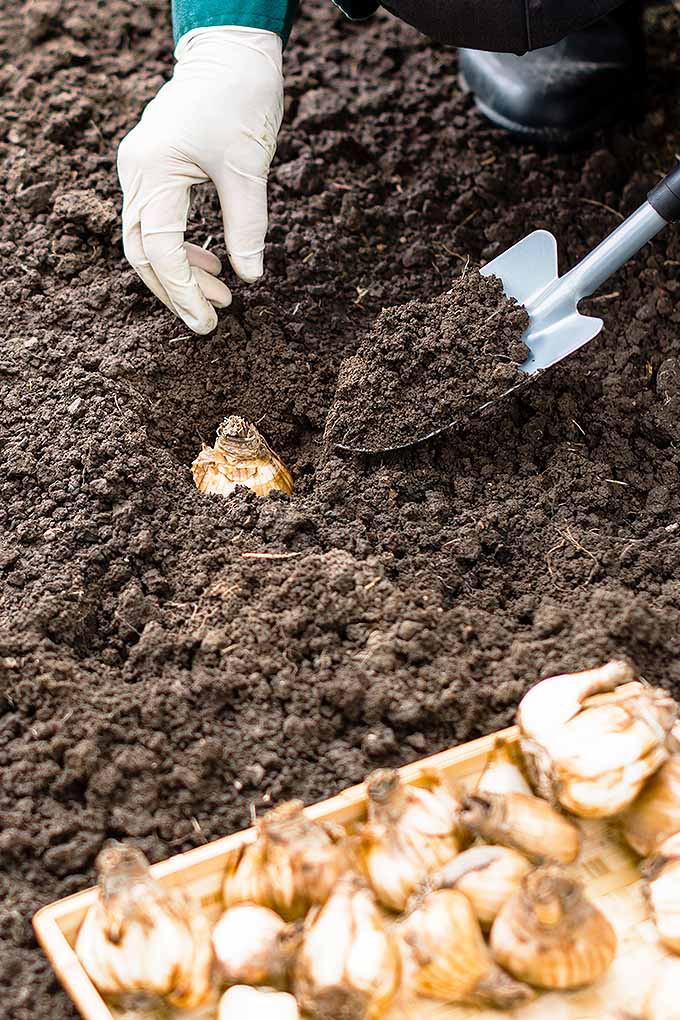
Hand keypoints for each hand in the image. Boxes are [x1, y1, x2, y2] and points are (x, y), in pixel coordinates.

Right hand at [117, 27, 283, 333]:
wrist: (231, 51)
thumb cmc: (240, 98)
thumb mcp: (249, 167)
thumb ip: (247, 225)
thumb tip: (251, 277)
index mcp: (154, 169)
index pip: (159, 248)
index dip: (183, 290)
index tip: (207, 321)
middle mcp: (136, 171)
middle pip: (143, 251)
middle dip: (176, 291)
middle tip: (209, 322)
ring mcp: (141, 168)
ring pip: (148, 239)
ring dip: (182, 272)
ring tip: (223, 296)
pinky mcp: (154, 168)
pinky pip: (158, 220)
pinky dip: (182, 248)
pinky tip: (214, 263)